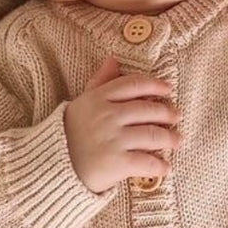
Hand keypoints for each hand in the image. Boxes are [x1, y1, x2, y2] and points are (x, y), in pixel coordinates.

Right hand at [63, 55, 180, 192]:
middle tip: (176, 116)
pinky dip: (159, 166)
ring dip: (170, 138)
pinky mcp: (115, 163)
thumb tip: (114, 58)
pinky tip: (166, 168)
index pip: (133, 84)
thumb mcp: (82, 102)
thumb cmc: (70, 133)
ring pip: (152, 134)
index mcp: (98, 98)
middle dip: (167, 113)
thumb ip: (100, 81)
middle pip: (147, 109)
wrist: (51, 168)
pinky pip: (146, 162)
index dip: (155, 84)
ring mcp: (112, 139)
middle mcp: (107, 116)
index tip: (168, 88)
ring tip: (177, 140)